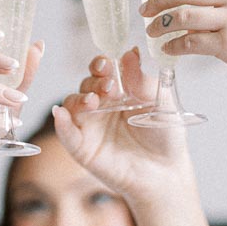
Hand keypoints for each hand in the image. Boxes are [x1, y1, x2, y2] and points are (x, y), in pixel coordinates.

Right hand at [52, 50, 189, 202]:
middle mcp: (100, 105)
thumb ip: (144, 81)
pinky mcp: (82, 147)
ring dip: (79, 99)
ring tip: (93, 101)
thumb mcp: (162, 104)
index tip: (108, 64)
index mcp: (119, 90)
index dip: (102, 65)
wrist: (165, 172)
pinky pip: (66, 133)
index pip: (103, 71)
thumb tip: (131, 53)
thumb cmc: (164, 136)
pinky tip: (60, 114)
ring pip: (72, 104)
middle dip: (94, 82)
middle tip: (109, 86)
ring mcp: (89, 125)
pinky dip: (61, 123)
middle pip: (86, 85)